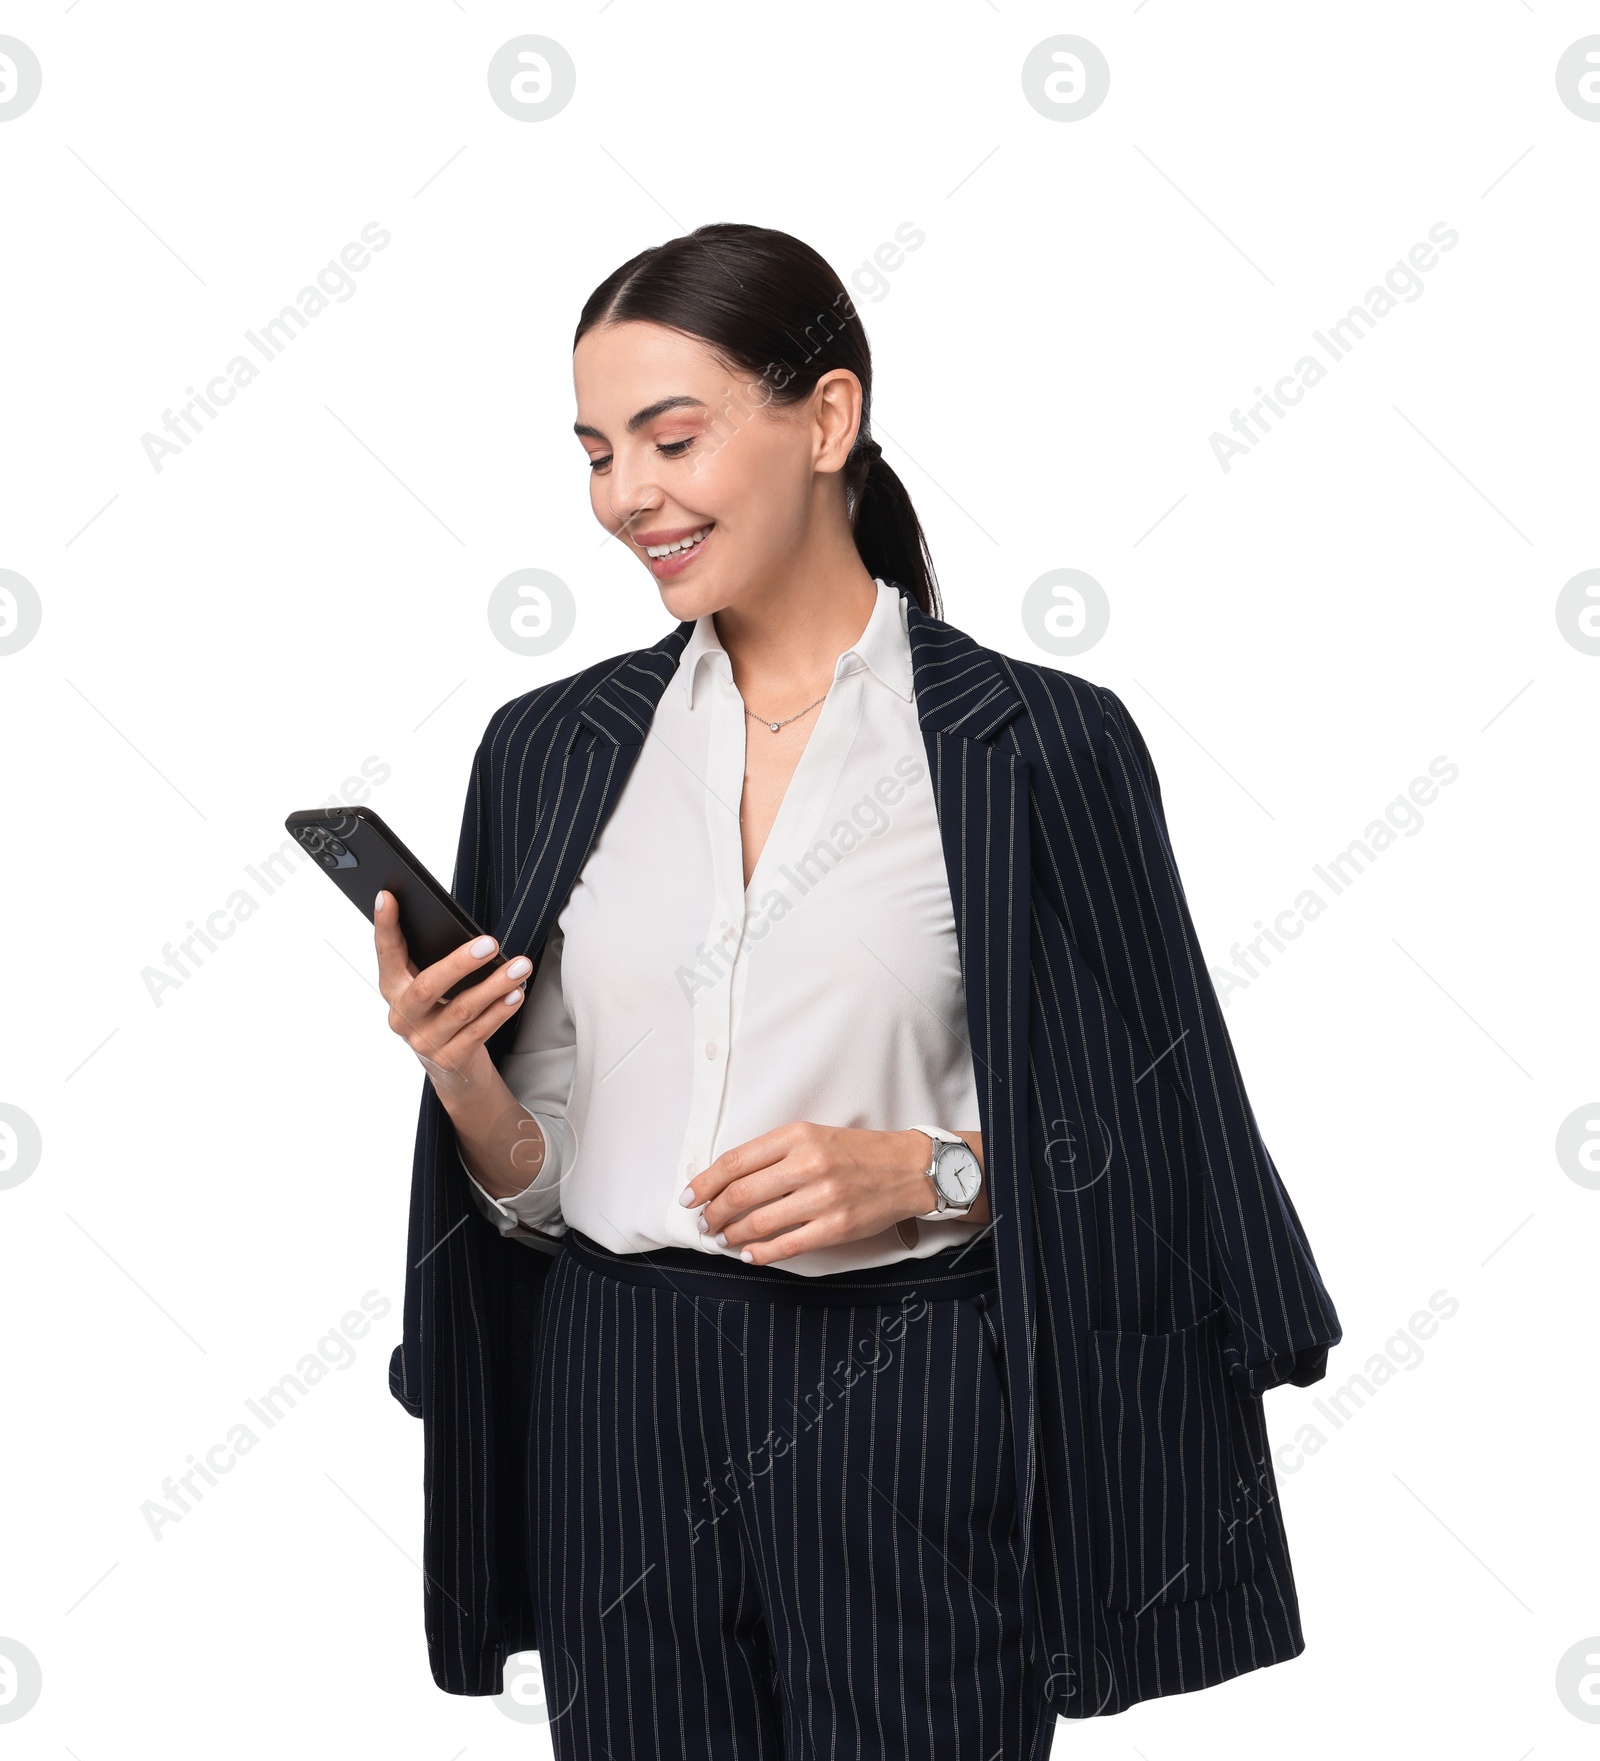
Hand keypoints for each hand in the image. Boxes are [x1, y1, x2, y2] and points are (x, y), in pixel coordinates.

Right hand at [373, 890, 529, 1103]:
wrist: (453, 1068)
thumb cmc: (444, 1011)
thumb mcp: (434, 986)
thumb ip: (437, 961)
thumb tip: (470, 936)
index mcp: (393, 988)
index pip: (386, 952)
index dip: (386, 925)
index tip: (389, 897)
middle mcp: (402, 1015)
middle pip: (429, 986)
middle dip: (461, 962)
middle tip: (490, 943)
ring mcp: (424, 1040)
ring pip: (462, 1009)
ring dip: (495, 985)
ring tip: (520, 967)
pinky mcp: (449, 1059)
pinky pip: (478, 1032)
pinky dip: (499, 1011)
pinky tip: (515, 995)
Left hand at [683, 1123, 976, 1265]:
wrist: (907, 1168)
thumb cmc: (856, 1151)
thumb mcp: (813, 1135)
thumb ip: (773, 1153)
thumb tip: (727, 1179)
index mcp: (797, 1135)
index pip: (736, 1161)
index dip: (705, 1182)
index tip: (690, 1195)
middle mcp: (809, 1163)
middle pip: (741, 1193)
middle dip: (714, 1212)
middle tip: (704, 1222)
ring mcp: (823, 1197)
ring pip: (760, 1222)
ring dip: (732, 1234)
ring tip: (722, 1238)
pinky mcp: (837, 1227)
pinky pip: (788, 1245)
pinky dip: (761, 1252)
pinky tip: (749, 1254)